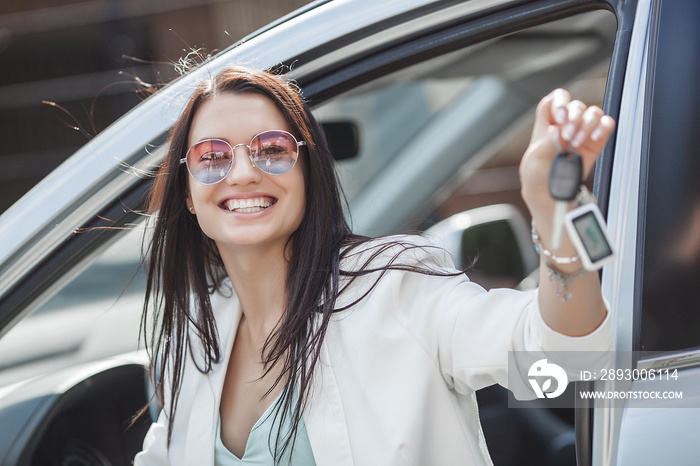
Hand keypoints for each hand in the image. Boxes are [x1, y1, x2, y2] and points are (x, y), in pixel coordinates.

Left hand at [519, 88, 615, 219]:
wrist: (551, 194)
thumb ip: (546, 143)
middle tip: (567, 136)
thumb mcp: (534, 160)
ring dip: (586, 124)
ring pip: (592, 112)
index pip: (553, 100)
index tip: (559, 117)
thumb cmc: (537, 176)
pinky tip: (594, 137)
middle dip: (573, 117)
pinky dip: (603, 126)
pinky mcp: (596, 142)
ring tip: (577, 142)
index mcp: (547, 124)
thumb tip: (558, 130)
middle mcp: (566, 125)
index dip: (558, 102)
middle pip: (575, 105)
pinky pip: (606, 124)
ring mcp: (582, 132)